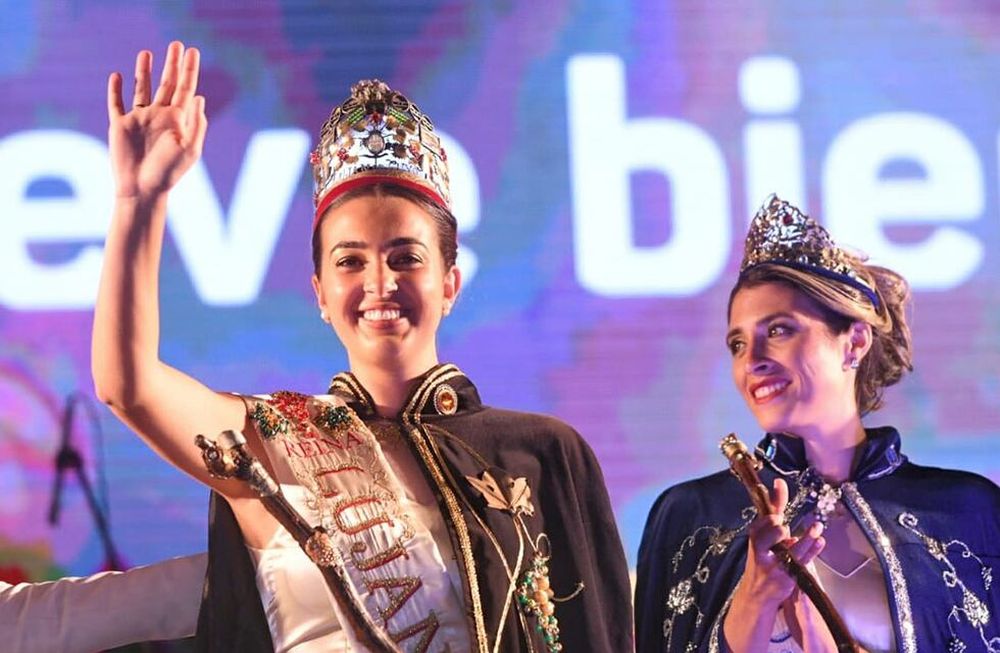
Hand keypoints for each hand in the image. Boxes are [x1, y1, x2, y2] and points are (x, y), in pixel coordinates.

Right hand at [107, 41, 206, 200]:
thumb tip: (197, 97)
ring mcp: (139, 119)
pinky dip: (115, 89)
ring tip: (146, 53)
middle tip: (176, 44)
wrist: (143, 189)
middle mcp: (159, 116)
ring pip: (142, 89)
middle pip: (167, 84)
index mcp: (178, 121)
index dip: (190, 70)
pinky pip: (116, 103)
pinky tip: (117, 75)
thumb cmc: (168, 172)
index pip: (186, 89)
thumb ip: (195, 122)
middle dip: (172, 64)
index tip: (193, 51)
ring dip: (144, 72)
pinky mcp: (120, 124)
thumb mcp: (189, 148)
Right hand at [724, 479, 832, 651]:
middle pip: (767, 537)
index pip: (763, 519)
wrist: (756, 594)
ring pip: (791, 551)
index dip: (772, 506)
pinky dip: (812, 551)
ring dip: (805, 538)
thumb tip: (779, 485)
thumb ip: (773, 514)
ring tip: (816, 527)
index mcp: (756, 538)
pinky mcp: (787, 578)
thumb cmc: (762, 560)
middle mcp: (762, 551)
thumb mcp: (763, 536)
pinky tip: (820, 542)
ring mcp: (774, 566)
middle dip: (775, 530)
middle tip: (782, 526)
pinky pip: (802, 563)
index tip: (779, 491)